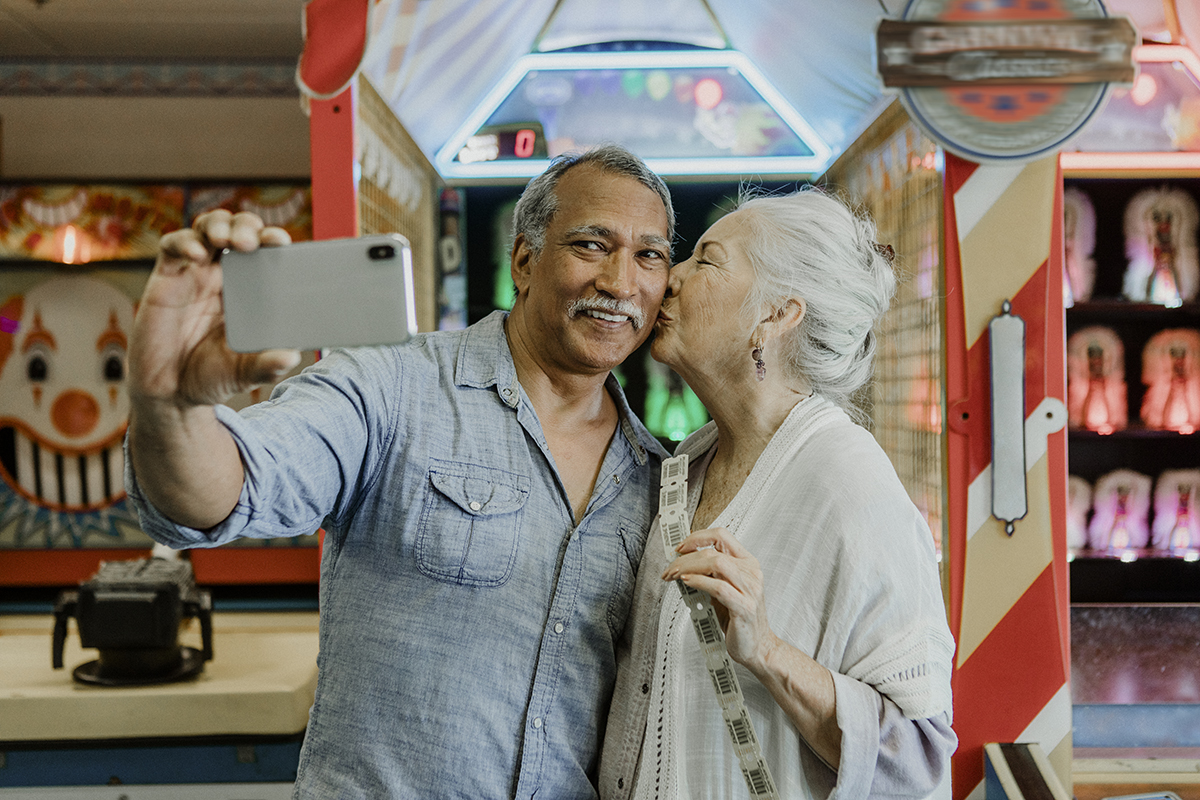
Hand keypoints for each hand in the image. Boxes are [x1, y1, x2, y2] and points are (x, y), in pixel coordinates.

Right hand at [129, 210, 300, 407]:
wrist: (170, 393)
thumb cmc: (211, 376)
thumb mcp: (244, 373)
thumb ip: (266, 365)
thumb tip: (291, 356)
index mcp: (251, 291)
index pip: (265, 253)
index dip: (272, 240)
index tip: (281, 242)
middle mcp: (225, 277)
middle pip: (238, 230)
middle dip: (246, 226)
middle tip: (251, 243)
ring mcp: (195, 274)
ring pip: (206, 229)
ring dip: (218, 224)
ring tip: (227, 239)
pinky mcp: (166, 278)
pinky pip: (172, 247)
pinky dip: (184, 242)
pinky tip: (196, 254)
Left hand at [662, 527, 780, 674]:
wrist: (758, 647)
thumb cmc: (739, 620)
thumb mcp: (724, 591)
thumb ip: (710, 575)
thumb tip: (682, 564)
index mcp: (748, 564)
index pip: (722, 536)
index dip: (698, 537)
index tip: (680, 546)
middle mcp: (751, 574)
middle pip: (713, 551)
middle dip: (685, 558)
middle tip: (670, 568)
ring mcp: (750, 590)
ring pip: (715, 564)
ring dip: (688, 567)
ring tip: (674, 575)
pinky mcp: (744, 607)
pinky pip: (718, 587)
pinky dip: (699, 581)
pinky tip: (687, 582)